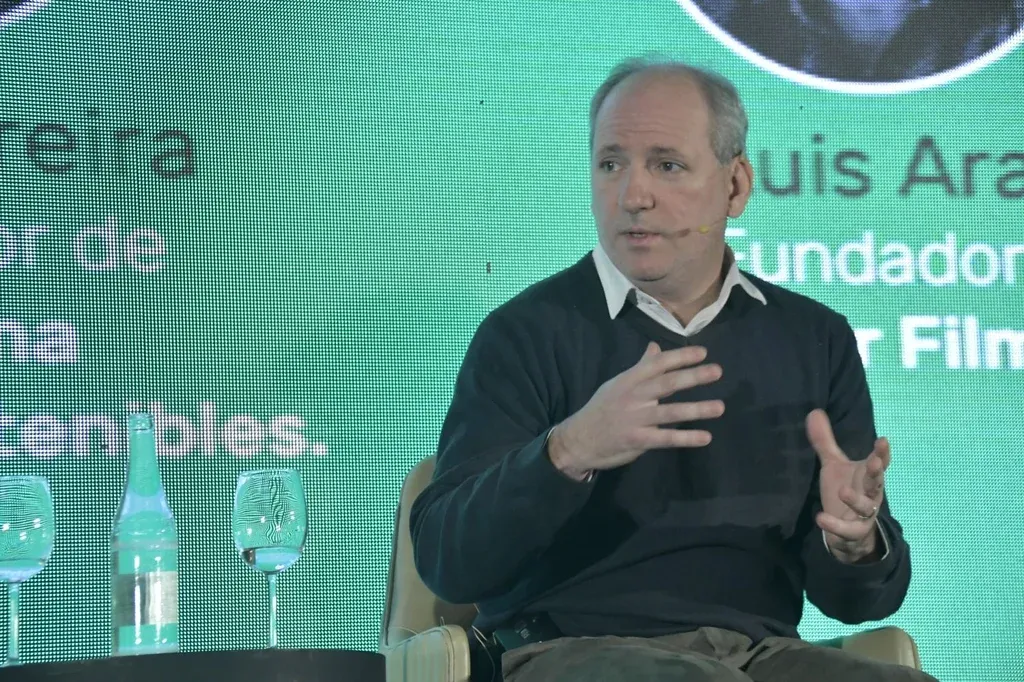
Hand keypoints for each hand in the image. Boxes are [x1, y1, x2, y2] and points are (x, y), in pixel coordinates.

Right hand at [548, 342, 724, 478]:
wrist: (578, 439)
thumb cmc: (602, 409)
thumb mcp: (617, 384)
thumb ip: (640, 368)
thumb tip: (655, 347)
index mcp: (629, 380)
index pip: (657, 364)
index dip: (680, 357)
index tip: (703, 352)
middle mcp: (633, 397)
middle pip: (666, 384)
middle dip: (693, 377)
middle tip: (717, 371)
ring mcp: (635, 419)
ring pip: (670, 412)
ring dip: (697, 409)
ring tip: (720, 407)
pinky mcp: (637, 440)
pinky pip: (666, 439)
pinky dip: (686, 438)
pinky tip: (705, 437)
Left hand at [805, 409, 890, 562]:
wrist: (846, 530)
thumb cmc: (844, 490)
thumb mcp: (833, 465)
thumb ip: (825, 441)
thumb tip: (814, 411)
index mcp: (867, 475)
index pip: (879, 462)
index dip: (882, 453)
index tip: (883, 440)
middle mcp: (870, 494)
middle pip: (877, 483)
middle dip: (878, 473)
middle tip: (875, 463)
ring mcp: (864, 514)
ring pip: (865, 507)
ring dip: (856, 500)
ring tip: (843, 491)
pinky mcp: (853, 531)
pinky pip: (847, 529)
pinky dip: (835, 525)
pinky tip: (820, 518)